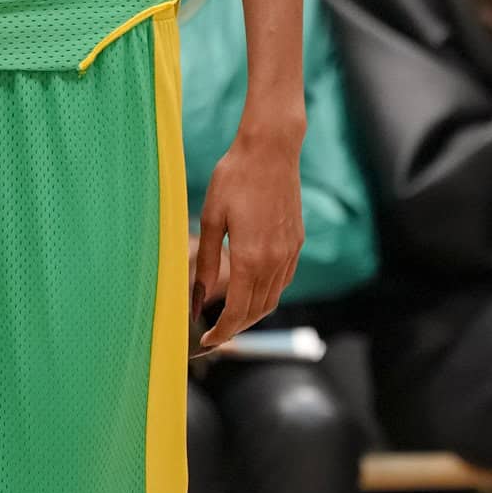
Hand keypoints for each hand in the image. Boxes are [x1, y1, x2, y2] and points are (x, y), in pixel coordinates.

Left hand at [193, 125, 304, 350]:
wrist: (270, 151)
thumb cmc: (234, 178)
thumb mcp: (210, 219)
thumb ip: (205, 262)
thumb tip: (195, 298)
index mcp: (250, 258)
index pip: (237, 312)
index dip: (221, 333)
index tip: (205, 341)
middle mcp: (274, 261)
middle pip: (256, 312)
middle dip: (234, 329)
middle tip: (212, 334)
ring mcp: (289, 253)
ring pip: (272, 300)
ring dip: (250, 315)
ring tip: (228, 318)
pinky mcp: (296, 243)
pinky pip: (282, 282)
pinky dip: (266, 295)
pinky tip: (249, 291)